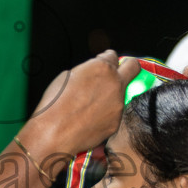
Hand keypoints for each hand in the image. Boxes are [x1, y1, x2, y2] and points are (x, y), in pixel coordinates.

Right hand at [25, 52, 139, 159]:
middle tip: (119, 71)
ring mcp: (118, 104)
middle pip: (133, 67)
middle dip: (128, 66)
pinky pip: (115, 113)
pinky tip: (90, 117)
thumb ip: (87, 71)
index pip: (113, 56)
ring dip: (112, 94)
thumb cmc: (55, 104)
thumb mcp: (67, 76)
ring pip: (122, 93)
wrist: (54, 132)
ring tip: (91, 103)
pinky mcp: (117, 122)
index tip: (104, 63)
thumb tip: (92, 74)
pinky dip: (106, 113)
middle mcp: (115, 83)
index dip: (106, 59)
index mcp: (102, 68)